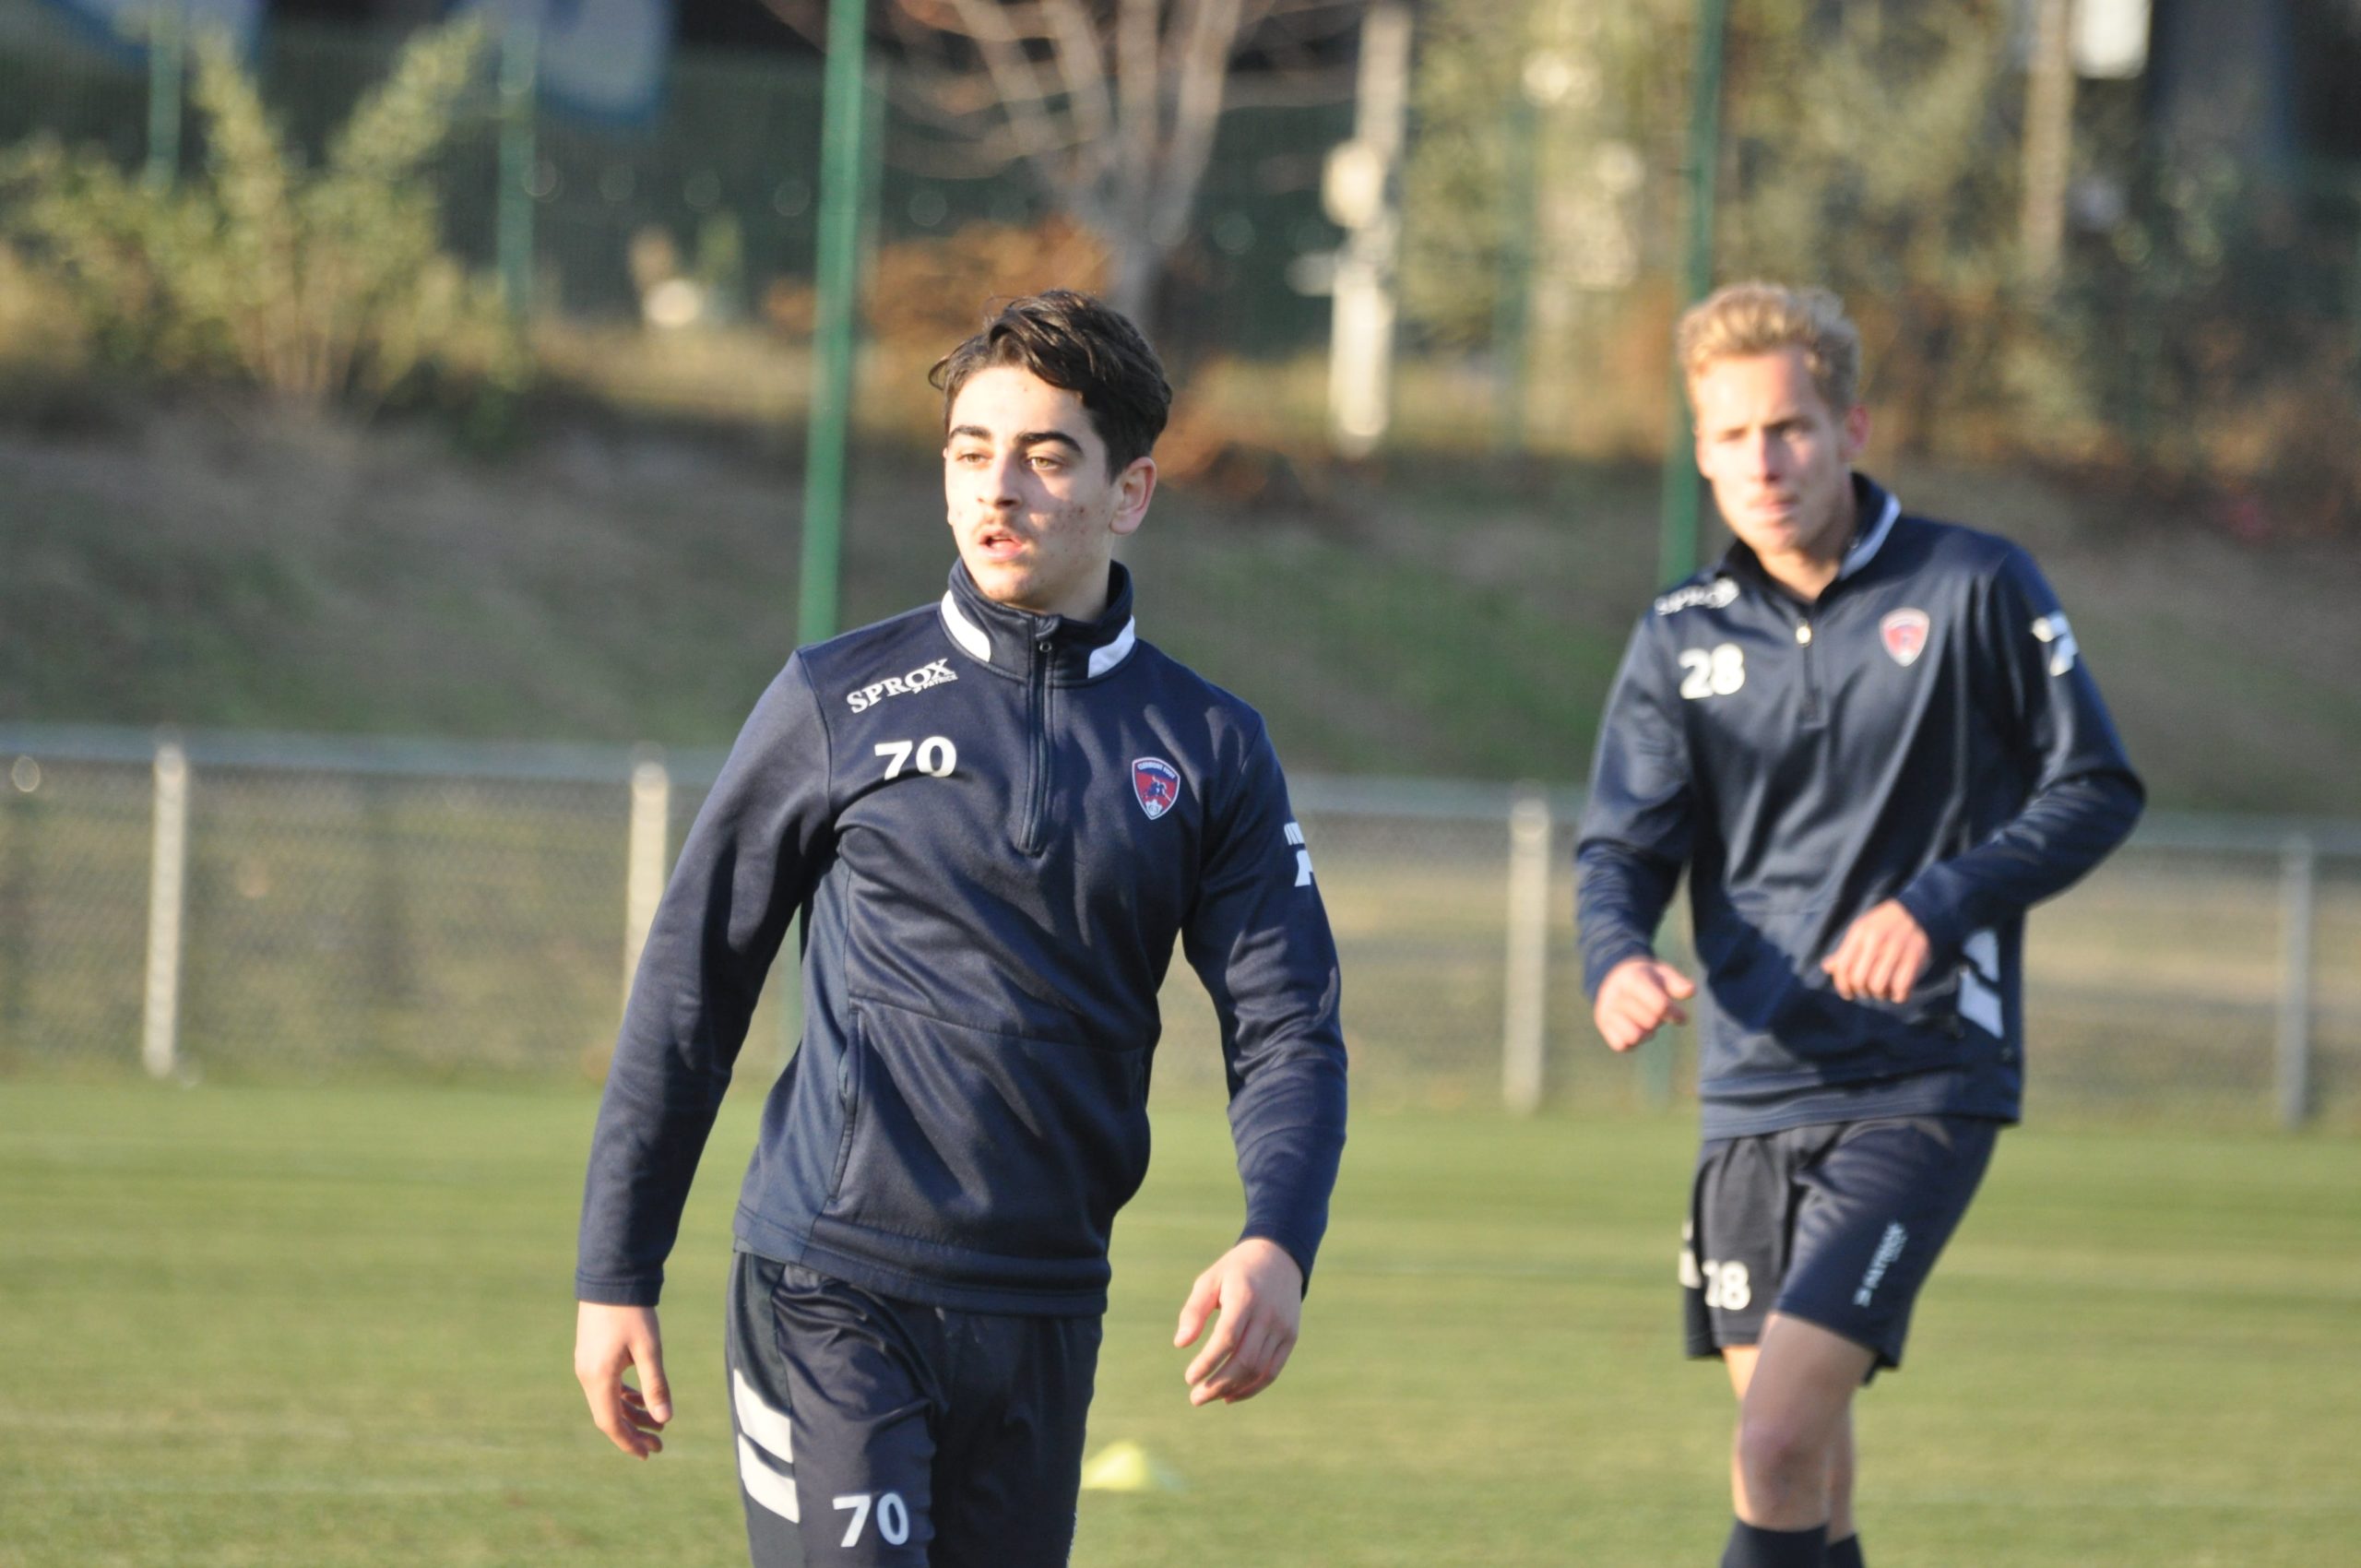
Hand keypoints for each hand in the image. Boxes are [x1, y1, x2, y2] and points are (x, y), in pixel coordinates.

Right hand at [574, 1301, 670, 1457]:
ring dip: (631, 1413)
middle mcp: (587, 1376)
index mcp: (598, 1378)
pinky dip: (623, 1396)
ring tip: (657, 1422)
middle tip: (659, 1444)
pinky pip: (606, 1387)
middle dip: (633, 1432)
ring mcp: (587, 1366)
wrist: (611, 1278)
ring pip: (608, 1401)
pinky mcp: (591, 1356)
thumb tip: (665, 1419)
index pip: (610, 1423)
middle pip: (608, 1416)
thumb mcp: (649, 1349)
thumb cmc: (632, 1312)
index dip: (629, 1442)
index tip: (648, 1454)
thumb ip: (655, 1384)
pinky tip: (641, 1398)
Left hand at [1174, 1238, 1303, 1406]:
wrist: (1279, 1257)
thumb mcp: (1210, 1280)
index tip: (1189, 1378)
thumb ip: (1194, 1311)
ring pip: (1259, 1370)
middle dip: (1218, 1384)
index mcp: (1245, 1297)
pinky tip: (1231, 1395)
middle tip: (1195, 1398)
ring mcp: (1283, 1327)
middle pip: (1244, 1361)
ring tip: (1210, 1396)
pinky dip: (1252, 1388)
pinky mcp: (1290, 1337)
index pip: (1227, 1338)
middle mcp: (1268, 1314)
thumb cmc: (1236, 1271)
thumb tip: (1180, 1344)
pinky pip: (1273, 1371)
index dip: (1208, 1362)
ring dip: (1233, 1390)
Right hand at [1593, 956, 1695, 1051]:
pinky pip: (1621, 1045)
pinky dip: (1633, 1042)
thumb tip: (1691, 991)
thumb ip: (1677, 983)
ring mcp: (1607, 1010)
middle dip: (1660, 1021)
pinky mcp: (1603, 1024)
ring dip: (1647, 1034)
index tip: (1683, 1018)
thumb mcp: (1662, 974)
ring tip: (1647, 1024)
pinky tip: (1635, 1029)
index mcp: (1633, 978)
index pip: (1660, 1005)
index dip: (1675, 1014)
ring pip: (1635, 1036)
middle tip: (1658, 1014)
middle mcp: (1616, 994)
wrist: (1614, 976)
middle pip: (1650, 1022)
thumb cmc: (1646, 978)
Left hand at [1821, 900, 1930, 1002]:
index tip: (1849, 993)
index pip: (1843, 967)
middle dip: (1862, 992)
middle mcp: (1876, 940)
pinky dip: (1898, 996)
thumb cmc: (1885, 925)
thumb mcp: (1863, 929)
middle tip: (1868, 991)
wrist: (1920, 911)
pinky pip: (1901, 987)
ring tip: (1883, 991)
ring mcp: (1896, 948)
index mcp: (1860, 932)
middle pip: (1859, 980)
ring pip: (1878, 986)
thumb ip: (1846, 949)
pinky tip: (1898, 992)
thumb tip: (1827, 967)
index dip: (1842, 986)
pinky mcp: (1914, 957)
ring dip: (1879, 995)